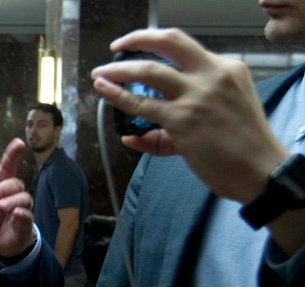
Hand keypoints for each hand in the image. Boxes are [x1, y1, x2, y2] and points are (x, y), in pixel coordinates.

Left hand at [0, 138, 34, 256]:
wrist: (0, 242)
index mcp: (0, 187)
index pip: (8, 167)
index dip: (12, 155)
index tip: (19, 142)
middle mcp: (14, 195)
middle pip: (14, 182)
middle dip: (2, 189)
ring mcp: (21, 208)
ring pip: (23, 197)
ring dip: (12, 201)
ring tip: (1, 207)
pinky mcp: (25, 222)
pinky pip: (27, 214)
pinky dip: (22, 213)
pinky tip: (16, 214)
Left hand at [91, 28, 288, 203]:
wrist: (262, 172)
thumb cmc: (244, 148)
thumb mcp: (222, 116)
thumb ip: (180, 118)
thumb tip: (132, 135)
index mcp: (227, 69)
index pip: (185, 47)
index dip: (156, 44)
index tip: (138, 47)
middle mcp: (212, 75)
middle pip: (169, 42)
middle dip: (136, 39)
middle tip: (116, 48)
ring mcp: (196, 96)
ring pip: (148, 71)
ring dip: (118, 71)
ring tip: (99, 75)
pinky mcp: (182, 119)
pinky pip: (141, 105)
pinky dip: (118, 97)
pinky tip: (105, 93)